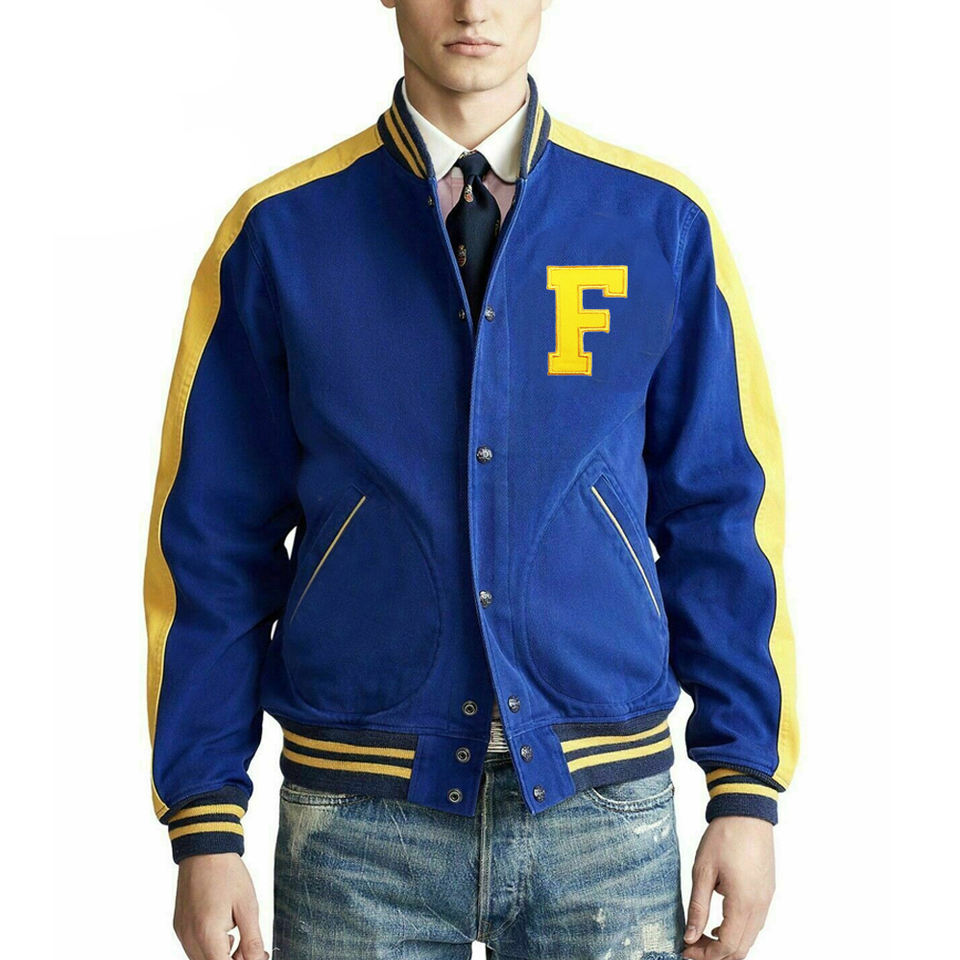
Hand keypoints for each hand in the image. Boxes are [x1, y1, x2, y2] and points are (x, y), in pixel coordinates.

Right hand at [173, 853, 267, 959]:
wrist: (205, 848)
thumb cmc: (226, 872)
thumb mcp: (247, 907)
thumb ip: (251, 940)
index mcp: (206, 934)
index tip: (256, 957)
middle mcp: (189, 937)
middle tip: (251, 948)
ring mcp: (182, 932)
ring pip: (202, 959)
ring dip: (221, 955)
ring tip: (237, 934)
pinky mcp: (179, 926)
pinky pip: (195, 947)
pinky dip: (210, 946)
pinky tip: (224, 929)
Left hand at [682, 816, 774, 959]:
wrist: (747, 813)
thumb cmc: (724, 837)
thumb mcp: (703, 871)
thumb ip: (698, 907)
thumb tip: (690, 936)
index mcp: (743, 903)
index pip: (727, 946)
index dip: (706, 955)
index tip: (686, 950)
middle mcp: (759, 906)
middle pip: (741, 949)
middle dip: (716, 954)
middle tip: (693, 946)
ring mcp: (766, 900)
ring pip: (749, 938)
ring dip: (728, 944)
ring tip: (702, 935)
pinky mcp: (767, 892)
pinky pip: (755, 923)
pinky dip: (738, 931)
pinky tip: (720, 923)